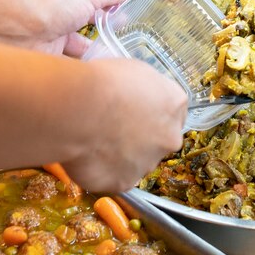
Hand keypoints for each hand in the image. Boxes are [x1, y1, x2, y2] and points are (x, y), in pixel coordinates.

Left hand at [16, 0, 142, 56]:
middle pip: (87, 16)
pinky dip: (84, 67)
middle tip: (126, 31)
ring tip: (118, 56)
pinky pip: (70, 62)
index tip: (129, 3)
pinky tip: (100, 71)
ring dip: (95, 48)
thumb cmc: (49, 3)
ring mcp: (53, 31)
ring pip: (79, 41)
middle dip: (105, 24)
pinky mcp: (48, 54)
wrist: (15, 30)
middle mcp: (60, 8)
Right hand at [66, 59, 187, 192]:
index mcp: (175, 105)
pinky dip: (103, 170)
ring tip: (94, 141)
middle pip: (159, 140)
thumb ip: (146, 92)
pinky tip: (88, 156)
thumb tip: (138, 101)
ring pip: (137, 161)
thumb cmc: (104, 81)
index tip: (133, 112)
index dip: (151, 113)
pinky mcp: (125, 182)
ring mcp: (149, 163)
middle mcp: (170, 137)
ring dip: (121, 155)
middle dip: (140, 137)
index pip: (172, 113)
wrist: (79, 109)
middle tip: (112, 128)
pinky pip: (115, 177)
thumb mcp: (135, 71)